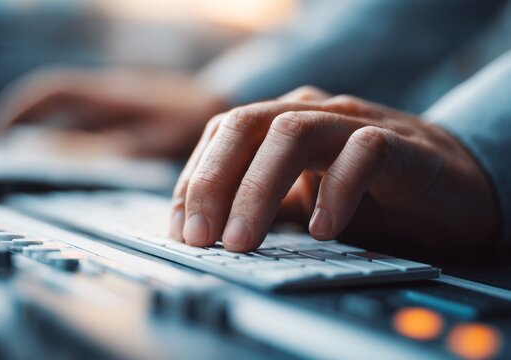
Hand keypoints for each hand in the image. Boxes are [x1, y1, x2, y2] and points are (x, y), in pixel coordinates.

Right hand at [0, 67, 227, 158]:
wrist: (217, 101)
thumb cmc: (192, 119)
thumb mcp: (159, 138)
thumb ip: (120, 147)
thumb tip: (80, 157)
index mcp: (109, 95)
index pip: (51, 93)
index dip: (18, 110)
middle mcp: (104, 93)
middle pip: (50, 98)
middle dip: (18, 116)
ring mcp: (110, 100)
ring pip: (64, 108)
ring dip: (38, 123)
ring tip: (15, 149)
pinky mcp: (119, 109)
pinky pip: (81, 116)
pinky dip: (61, 130)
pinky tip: (58, 150)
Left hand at [170, 86, 499, 257]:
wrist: (449, 192)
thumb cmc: (367, 196)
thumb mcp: (300, 204)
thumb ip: (259, 209)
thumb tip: (202, 236)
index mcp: (281, 122)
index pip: (221, 136)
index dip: (193, 181)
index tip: (180, 230)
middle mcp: (312, 114)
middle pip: (246, 125)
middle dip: (214, 182)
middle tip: (199, 236)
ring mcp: (355, 123)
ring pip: (294, 132)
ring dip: (259, 189)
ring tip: (244, 241)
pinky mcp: (401, 143)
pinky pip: (363, 152)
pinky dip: (337, 190)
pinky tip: (324, 229)